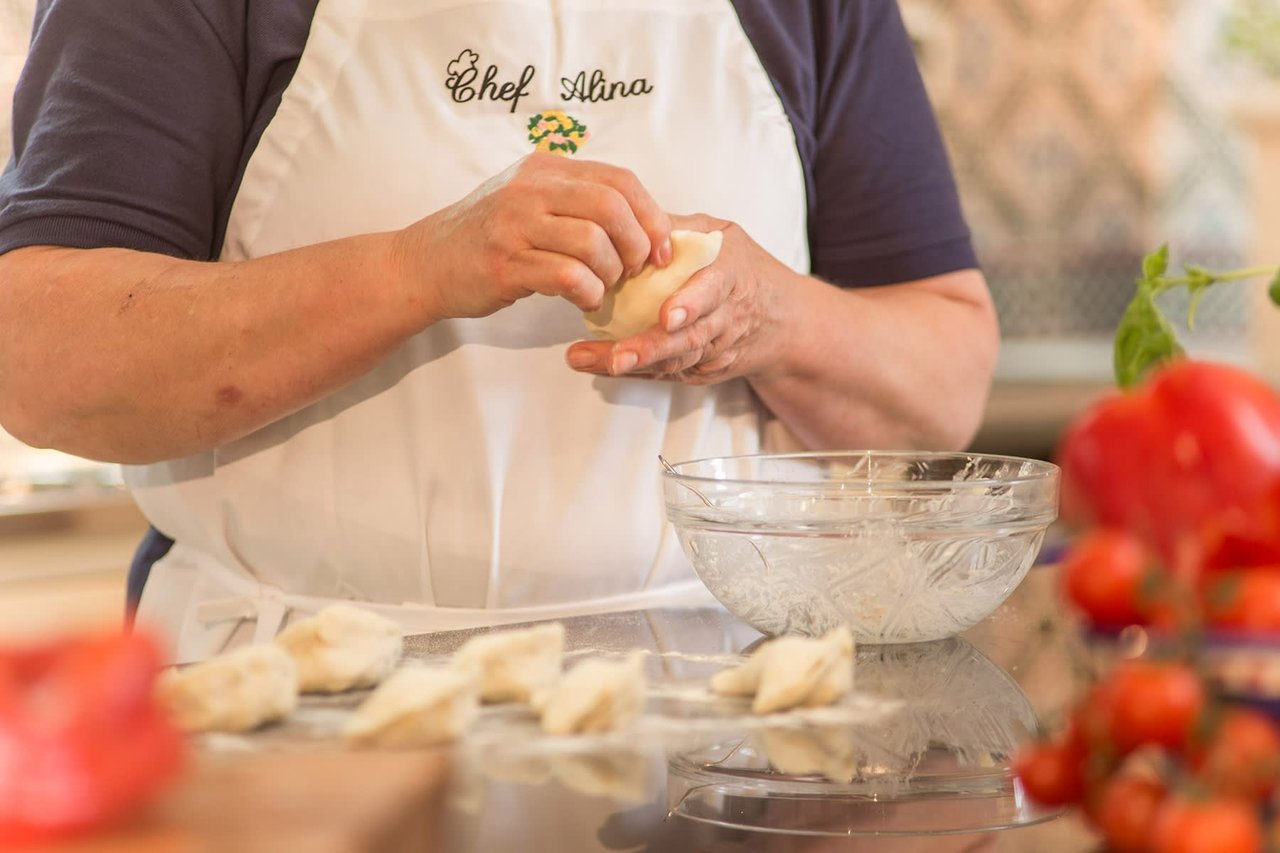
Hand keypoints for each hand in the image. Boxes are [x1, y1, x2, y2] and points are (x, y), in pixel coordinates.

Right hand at [393, 152, 671, 320]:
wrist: (423, 265)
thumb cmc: (487, 239)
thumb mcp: (529, 202)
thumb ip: (576, 202)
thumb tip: (645, 223)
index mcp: (544, 169)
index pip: (619, 180)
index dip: (651, 215)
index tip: (661, 248)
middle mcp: (529, 189)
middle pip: (611, 205)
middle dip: (637, 244)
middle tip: (636, 271)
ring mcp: (513, 225)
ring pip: (592, 241)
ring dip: (611, 273)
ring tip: (604, 287)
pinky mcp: (503, 263)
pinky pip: (567, 275)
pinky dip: (588, 292)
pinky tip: (584, 300)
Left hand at [565, 214, 795, 384]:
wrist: (782, 319)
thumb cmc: (742, 268)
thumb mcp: (721, 235)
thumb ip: (679, 227)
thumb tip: (628, 213)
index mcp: (730, 277)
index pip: (712, 291)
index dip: (691, 304)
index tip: (666, 316)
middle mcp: (724, 319)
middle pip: (688, 339)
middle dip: (650, 348)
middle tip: (616, 357)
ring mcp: (714, 350)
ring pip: (674, 362)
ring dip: (631, 364)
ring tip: (588, 361)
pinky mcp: (703, 371)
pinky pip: (667, 374)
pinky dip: (634, 373)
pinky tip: (598, 366)